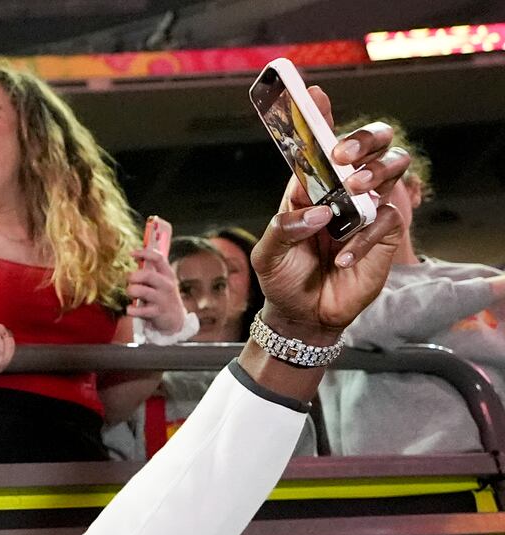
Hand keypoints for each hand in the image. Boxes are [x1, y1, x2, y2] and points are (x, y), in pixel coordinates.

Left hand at [125, 246, 185, 333]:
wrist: (176, 320)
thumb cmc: (163, 297)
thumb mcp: (162, 282)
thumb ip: (151, 270)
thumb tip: (137, 254)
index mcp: (168, 274)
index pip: (158, 258)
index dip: (144, 253)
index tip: (131, 253)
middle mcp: (166, 285)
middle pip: (147, 275)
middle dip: (133, 276)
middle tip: (130, 280)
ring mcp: (162, 299)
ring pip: (141, 291)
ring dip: (131, 291)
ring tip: (131, 294)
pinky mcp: (157, 313)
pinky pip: (139, 310)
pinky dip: (130, 310)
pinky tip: (130, 310)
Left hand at [251, 87, 409, 344]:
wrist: (302, 315)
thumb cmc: (283, 277)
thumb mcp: (268, 254)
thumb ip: (284, 227)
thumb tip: (318, 212)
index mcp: (311, 185)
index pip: (318, 143)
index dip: (319, 115)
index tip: (313, 94)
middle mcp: (343, 189)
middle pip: (372, 142)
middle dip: (363, 139)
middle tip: (343, 156)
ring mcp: (367, 208)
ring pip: (392, 169)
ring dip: (374, 174)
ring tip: (351, 195)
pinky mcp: (384, 233)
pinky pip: (386, 219)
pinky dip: (362, 239)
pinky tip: (340, 260)